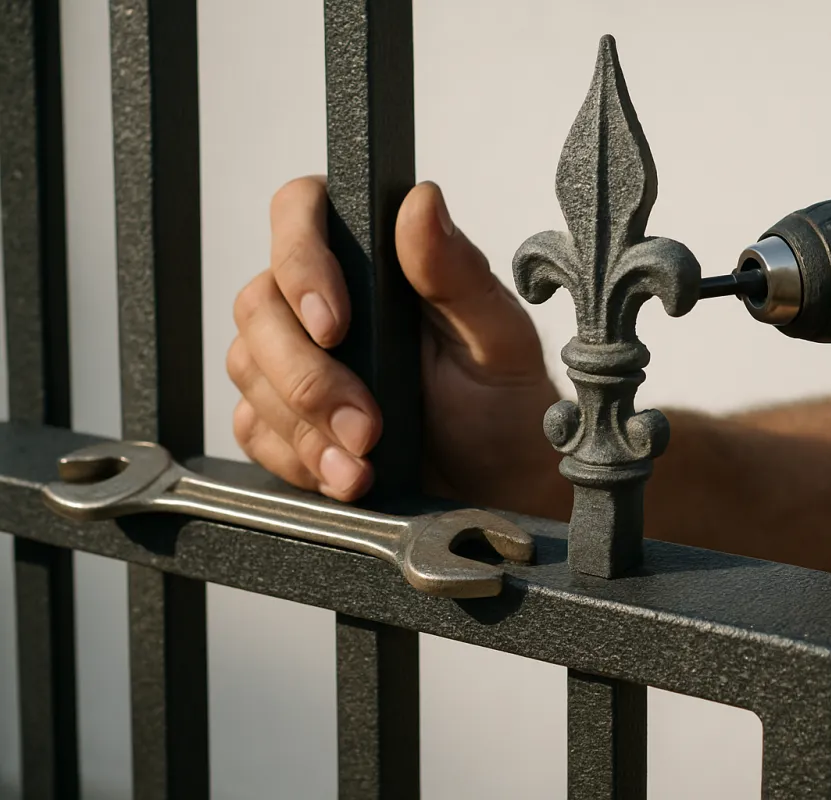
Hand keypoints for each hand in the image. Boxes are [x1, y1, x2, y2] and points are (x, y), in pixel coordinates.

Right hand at [227, 177, 565, 515]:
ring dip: (305, 426)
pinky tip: (345, 476)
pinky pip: (253, 430)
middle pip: (259, 304)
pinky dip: (298, 459)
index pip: (301, 212)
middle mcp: (327, 298)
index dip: (300, 260)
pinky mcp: (283, 418)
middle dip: (307, 376)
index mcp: (377, 259)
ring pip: (248, 369)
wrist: (497, 491)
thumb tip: (421, 202)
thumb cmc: (503, 405)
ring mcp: (297, 358)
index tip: (335, 324)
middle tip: (367, 427)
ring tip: (364, 462)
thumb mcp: (499, 340)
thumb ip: (457, 273)